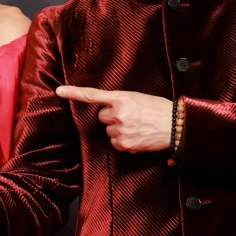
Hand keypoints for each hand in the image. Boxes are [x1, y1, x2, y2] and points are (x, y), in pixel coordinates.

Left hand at [56, 85, 171, 152]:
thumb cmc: (159, 109)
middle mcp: (118, 113)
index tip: (59, 91)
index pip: (92, 95)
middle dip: (112, 117)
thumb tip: (108, 109)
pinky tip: (136, 136)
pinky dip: (122, 141)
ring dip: (118, 129)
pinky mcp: (124, 144)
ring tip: (136, 126)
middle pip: (101, 117)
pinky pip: (115, 143)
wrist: (176, 126)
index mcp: (121, 98)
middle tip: (130, 116)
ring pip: (108, 130)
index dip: (74, 93)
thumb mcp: (137, 98)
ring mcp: (120, 130)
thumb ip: (120, 101)